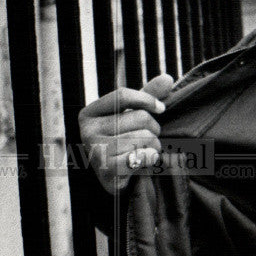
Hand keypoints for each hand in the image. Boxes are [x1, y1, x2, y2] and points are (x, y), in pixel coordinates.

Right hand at [78, 73, 173, 193]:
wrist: (118, 178)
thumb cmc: (126, 141)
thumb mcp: (132, 115)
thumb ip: (148, 95)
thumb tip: (167, 77)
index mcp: (89, 114)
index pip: (122, 95)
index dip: (147, 100)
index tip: (161, 108)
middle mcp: (87, 132)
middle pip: (139, 117)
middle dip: (154, 128)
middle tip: (147, 138)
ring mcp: (96, 152)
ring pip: (145, 137)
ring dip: (154, 145)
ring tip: (143, 151)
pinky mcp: (108, 170)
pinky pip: (142, 155)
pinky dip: (151, 158)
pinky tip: (144, 162)